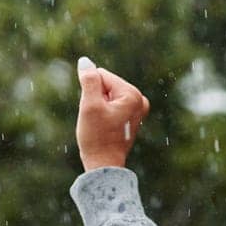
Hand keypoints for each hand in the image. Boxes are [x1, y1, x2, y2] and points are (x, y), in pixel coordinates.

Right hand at [75, 56, 150, 171]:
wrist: (104, 164)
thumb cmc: (97, 137)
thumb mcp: (89, 105)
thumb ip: (88, 80)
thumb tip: (85, 61)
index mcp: (132, 94)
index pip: (101, 75)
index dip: (91, 91)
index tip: (95, 111)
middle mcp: (139, 99)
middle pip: (104, 84)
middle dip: (95, 98)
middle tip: (98, 119)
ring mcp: (138, 108)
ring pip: (105, 94)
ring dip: (98, 106)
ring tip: (102, 123)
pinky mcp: (132, 116)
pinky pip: (110, 104)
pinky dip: (103, 112)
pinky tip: (106, 126)